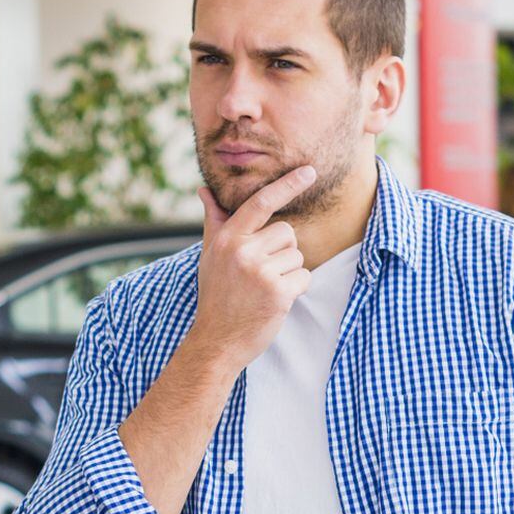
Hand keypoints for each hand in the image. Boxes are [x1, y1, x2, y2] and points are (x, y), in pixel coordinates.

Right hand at [182, 165, 315, 373]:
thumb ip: (215, 222)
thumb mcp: (210, 256)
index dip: (287, 185)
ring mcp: (261, 271)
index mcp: (228, 239)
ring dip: (288, 273)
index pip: (261, 203)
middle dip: (282, 252)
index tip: (309, 171)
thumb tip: (204, 190)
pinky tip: (275, 301)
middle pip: (286, 232)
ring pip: (297, 256)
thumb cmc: (216, 297)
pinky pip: (304, 277)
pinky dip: (296, 289)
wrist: (216, 342)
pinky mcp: (278, 291)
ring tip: (264, 290)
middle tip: (261, 275)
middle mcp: (243, 251)